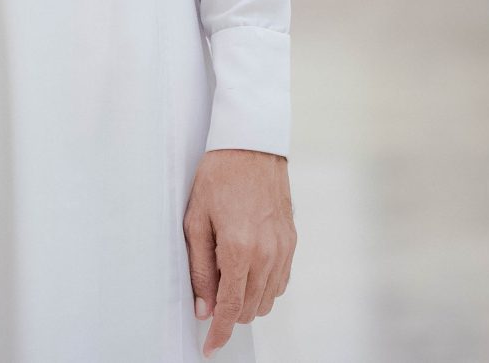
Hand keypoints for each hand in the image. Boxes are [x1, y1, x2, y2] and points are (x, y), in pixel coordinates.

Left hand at [184, 148, 294, 356]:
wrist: (251, 146)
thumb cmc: (218, 177)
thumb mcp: (196, 220)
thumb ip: (200, 268)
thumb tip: (204, 307)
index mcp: (239, 250)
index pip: (232, 308)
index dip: (220, 333)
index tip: (210, 347)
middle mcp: (267, 255)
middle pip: (251, 309)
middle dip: (230, 312)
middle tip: (210, 292)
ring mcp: (283, 250)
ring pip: (268, 299)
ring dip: (247, 300)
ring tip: (226, 274)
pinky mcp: (292, 243)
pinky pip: (281, 282)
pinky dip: (264, 286)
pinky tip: (247, 269)